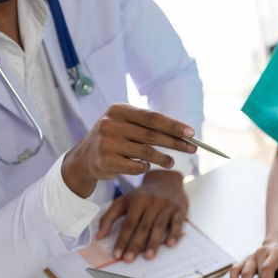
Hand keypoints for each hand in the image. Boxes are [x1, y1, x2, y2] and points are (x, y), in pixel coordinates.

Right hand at [62, 103, 196, 197]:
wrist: (84, 158)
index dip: (174, 126)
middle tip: (193, 149)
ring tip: (171, 162)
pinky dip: (146, 167)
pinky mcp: (106, 161)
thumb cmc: (115, 139)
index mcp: (118, 110)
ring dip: (164, 159)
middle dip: (176, 143)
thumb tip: (185, 134)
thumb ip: (150, 127)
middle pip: (152, 135)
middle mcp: (111, 124)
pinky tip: (146, 166)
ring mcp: (107, 143)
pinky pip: (137, 167)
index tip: (192, 133)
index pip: (152, 117)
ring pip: (147, 153)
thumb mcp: (127, 125)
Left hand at [96, 171, 187, 261]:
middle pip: (143, 227)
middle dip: (136, 244)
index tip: (117, 254)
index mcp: (137, 200)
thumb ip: (109, 217)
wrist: (167, 182)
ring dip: (153, 243)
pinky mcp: (180, 209)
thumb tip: (99, 236)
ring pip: (159, 226)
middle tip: (129, 259)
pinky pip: (177, 223)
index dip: (122, 240)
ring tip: (148, 256)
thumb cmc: (143, 195)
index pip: (128, 224)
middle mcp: (152, 202)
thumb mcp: (123, 201)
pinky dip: (174, 234)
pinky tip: (170, 244)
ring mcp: (167, 206)